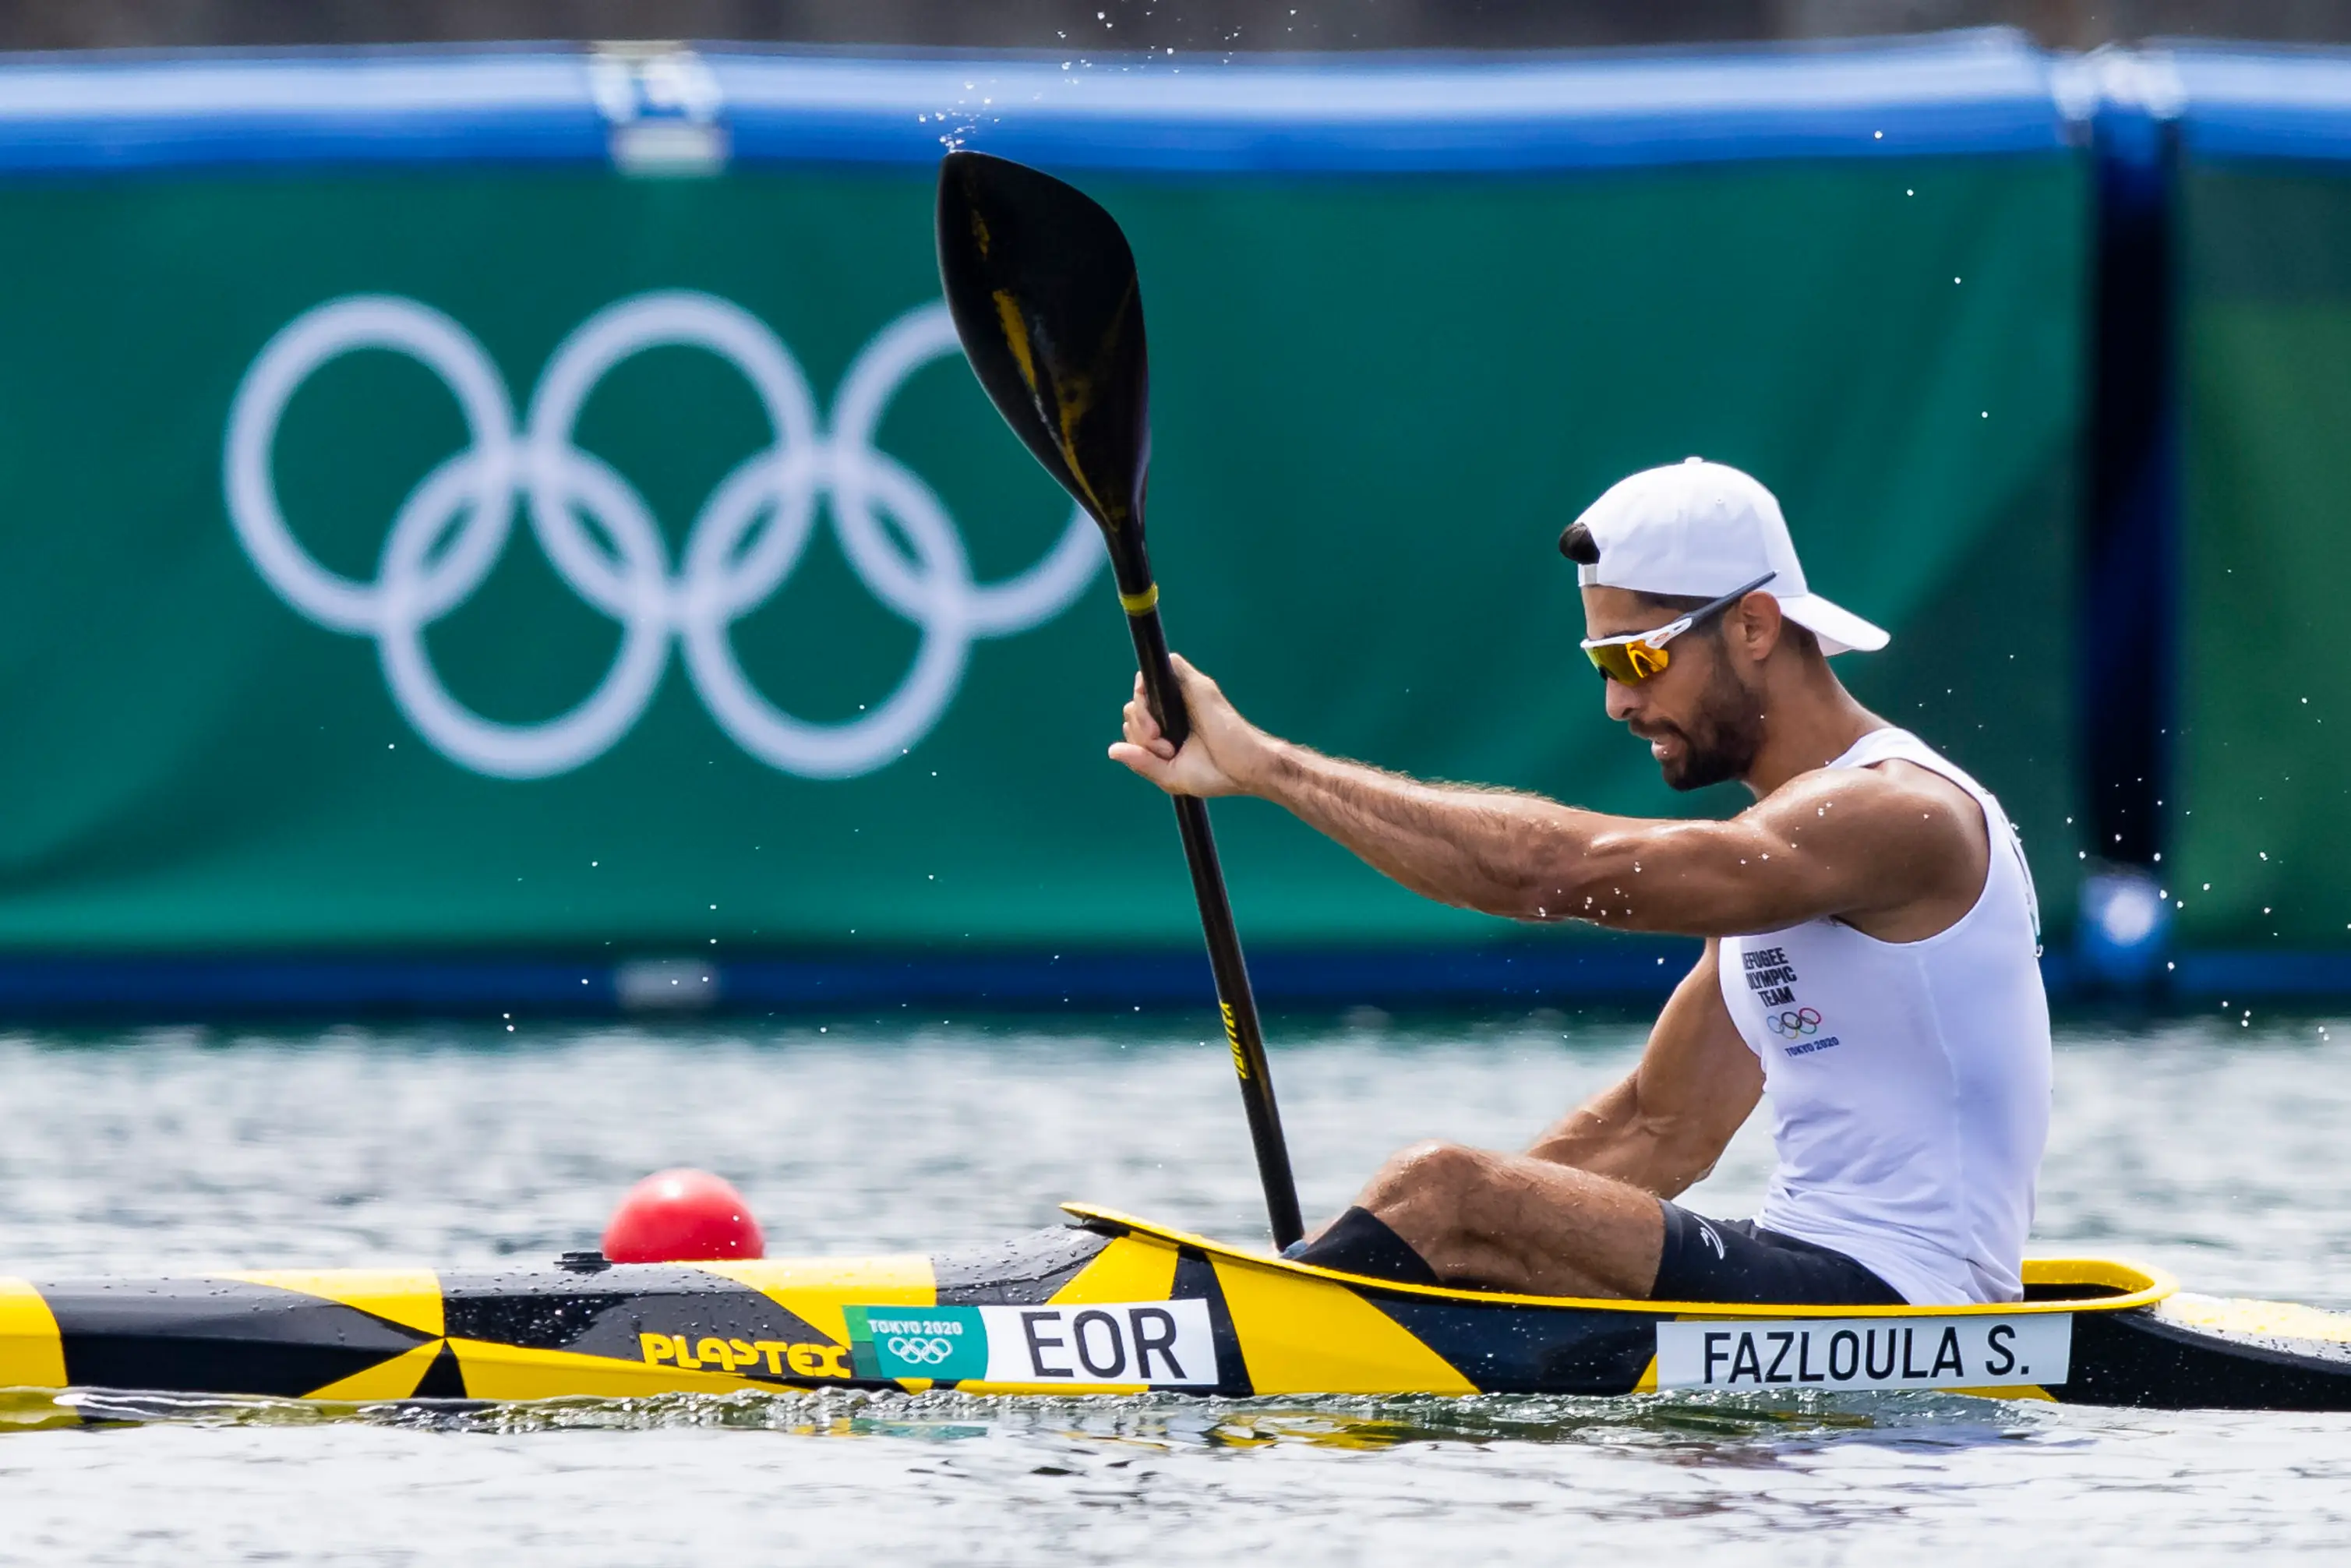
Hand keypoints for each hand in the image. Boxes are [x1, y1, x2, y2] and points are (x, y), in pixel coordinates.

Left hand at [1108, 654, 1274, 797]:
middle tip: (1167, 751)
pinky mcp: (1194, 683)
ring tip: (1167, 745)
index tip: (1162, 758)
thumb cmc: (1216, 773)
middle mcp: (1173, 709)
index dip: (1139, 742)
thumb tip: (1112, 749)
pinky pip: (1163, 670)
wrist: (1246, 766)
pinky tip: (1161, 726)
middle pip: (1133, 710)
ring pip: (1141, 692)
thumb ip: (1141, 762)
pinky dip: (1153, 695)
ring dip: (1144, 723)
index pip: (1134, 725)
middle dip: (1141, 735)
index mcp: (1168, 729)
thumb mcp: (1170, 775)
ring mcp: (1183, 693)